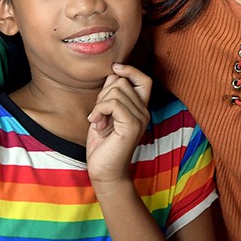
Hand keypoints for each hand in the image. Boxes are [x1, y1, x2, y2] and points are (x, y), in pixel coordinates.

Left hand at [86, 64, 152, 187]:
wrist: (104, 172)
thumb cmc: (103, 145)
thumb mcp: (105, 114)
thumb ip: (111, 95)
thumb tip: (113, 74)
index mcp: (140, 108)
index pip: (144, 79)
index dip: (130, 69)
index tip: (115, 68)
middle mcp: (144, 112)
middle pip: (122, 82)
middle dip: (103, 94)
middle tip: (98, 114)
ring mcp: (140, 119)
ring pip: (116, 90)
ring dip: (99, 104)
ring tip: (98, 122)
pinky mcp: (132, 126)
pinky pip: (113, 103)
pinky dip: (99, 110)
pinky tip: (96, 124)